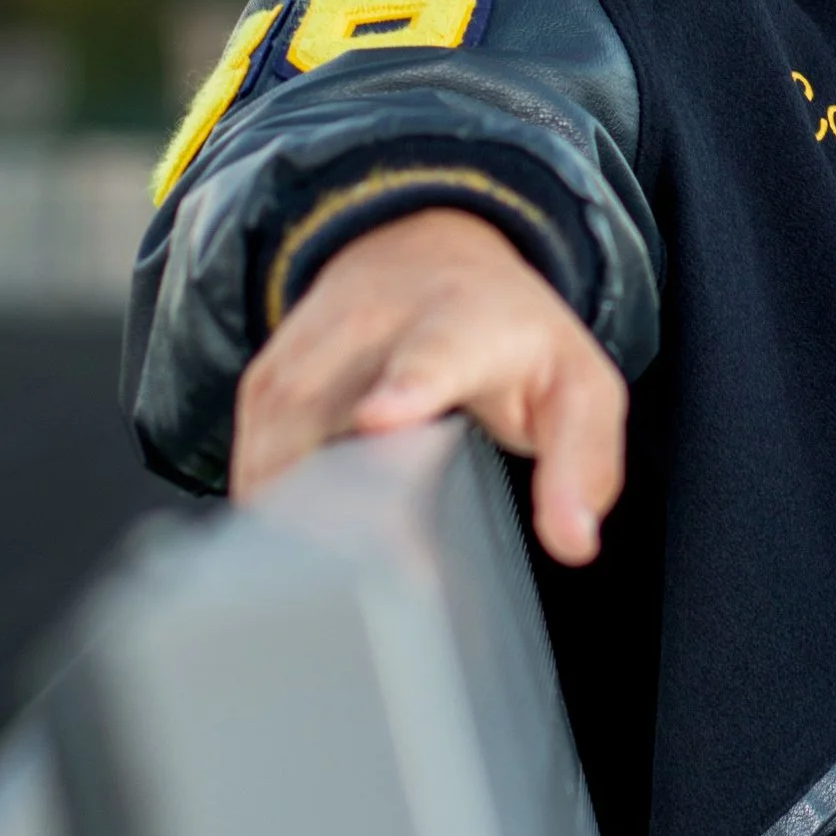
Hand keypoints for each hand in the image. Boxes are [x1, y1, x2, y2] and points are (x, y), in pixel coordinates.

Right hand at [230, 208, 625, 561]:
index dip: (406, 387)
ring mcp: (307, 352)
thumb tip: (574, 541)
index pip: (431, 355)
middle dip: (333, 497)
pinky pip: (251, 458)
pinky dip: (267, 512)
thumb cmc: (506, 333)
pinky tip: (294, 557)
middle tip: (360, 574)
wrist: (420, 251)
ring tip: (326, 584)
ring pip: (276, 444)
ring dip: (293, 518)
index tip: (379, 418)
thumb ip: (583, 460)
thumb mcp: (577, 384)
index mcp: (461, 325)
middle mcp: (371, 328)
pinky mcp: (264, 384)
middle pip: (328, 413)